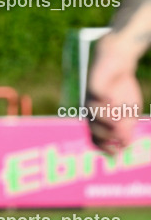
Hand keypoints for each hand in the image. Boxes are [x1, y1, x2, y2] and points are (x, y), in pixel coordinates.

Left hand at [86, 38, 142, 154]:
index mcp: (99, 121)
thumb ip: (126, 128)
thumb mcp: (129, 114)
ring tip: (118, 122)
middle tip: (120, 136)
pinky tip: (111, 100)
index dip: (104, 148)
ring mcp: (91, 98)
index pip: (96, 139)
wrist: (118, 65)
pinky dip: (103, 99)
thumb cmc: (122, 91)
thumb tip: (124, 145)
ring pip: (92, 112)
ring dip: (105, 119)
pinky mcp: (93, 84)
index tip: (116, 153)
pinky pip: (95, 93)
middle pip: (93, 127)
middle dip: (106, 135)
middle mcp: (91, 112)